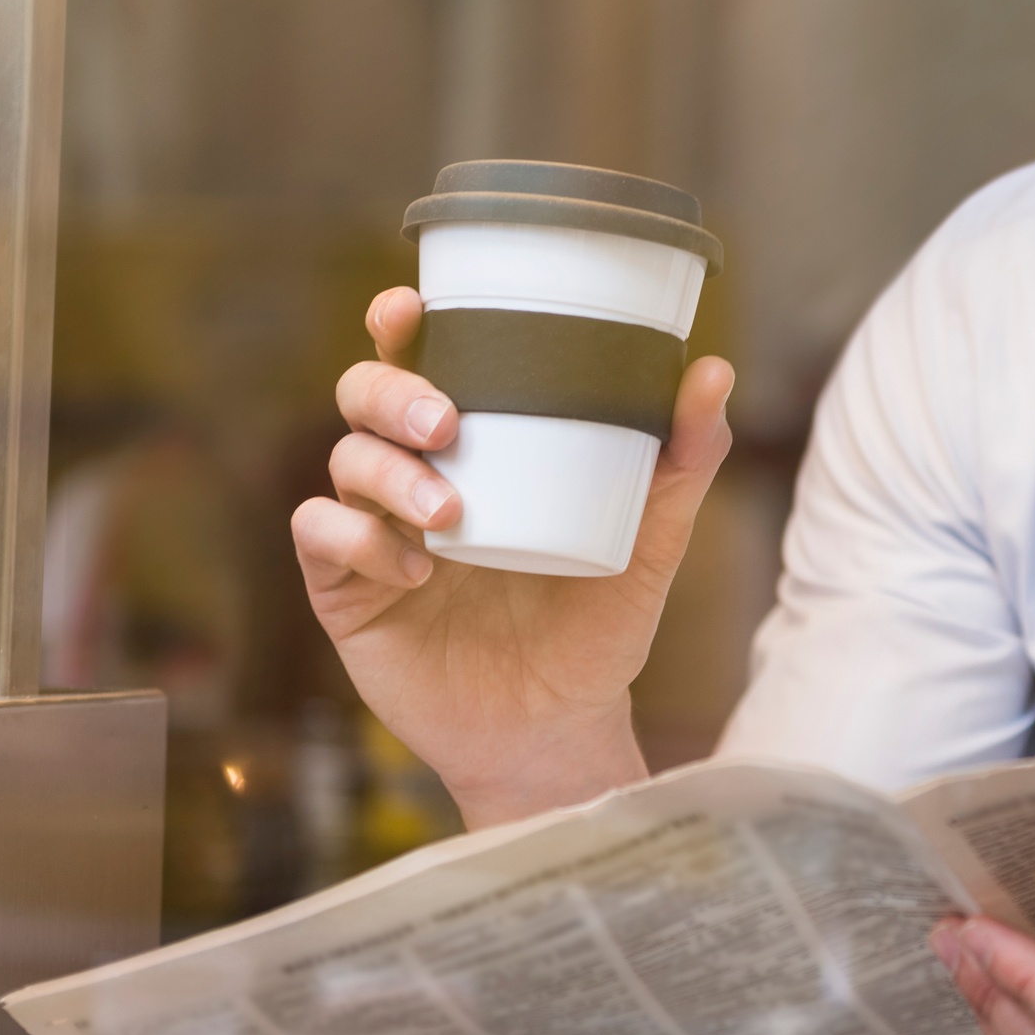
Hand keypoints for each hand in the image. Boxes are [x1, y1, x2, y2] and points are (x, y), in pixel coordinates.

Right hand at [290, 286, 734, 827]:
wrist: (558, 727)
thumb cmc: (596, 626)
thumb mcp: (650, 541)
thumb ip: (681, 460)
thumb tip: (712, 371)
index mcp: (474, 444)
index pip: (422, 362)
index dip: (401, 325)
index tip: (411, 307)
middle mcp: (412, 475)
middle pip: (362, 396)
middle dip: (392, 393)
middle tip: (447, 422)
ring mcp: (373, 531)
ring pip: (343, 462)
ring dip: (390, 474)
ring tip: (451, 513)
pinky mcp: (346, 592)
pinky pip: (322, 539)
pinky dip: (360, 541)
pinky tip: (418, 570)